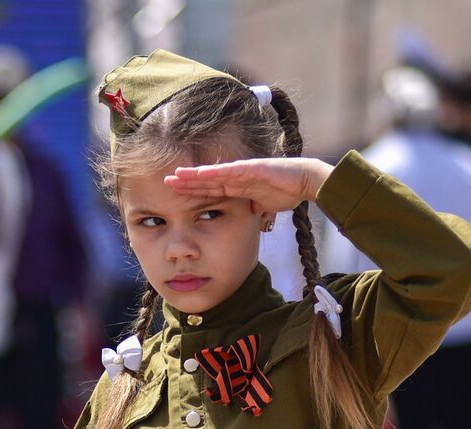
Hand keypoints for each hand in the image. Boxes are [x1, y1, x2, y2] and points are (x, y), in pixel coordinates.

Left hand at [165, 157, 333, 214]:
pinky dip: (214, 173)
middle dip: (186, 182)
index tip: (175, 194)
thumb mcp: (261, 207)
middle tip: (166, 182)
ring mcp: (243, 172)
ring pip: (213, 175)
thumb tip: (244, 217)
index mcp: (237, 187)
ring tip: (176, 176)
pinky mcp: (252, 168)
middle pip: (206, 181)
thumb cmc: (286, 193)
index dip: (192, 191)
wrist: (305, 183)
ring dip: (194, 176)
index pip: (210, 190)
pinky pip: (229, 172)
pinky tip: (199, 174)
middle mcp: (236, 177)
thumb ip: (249, 209)